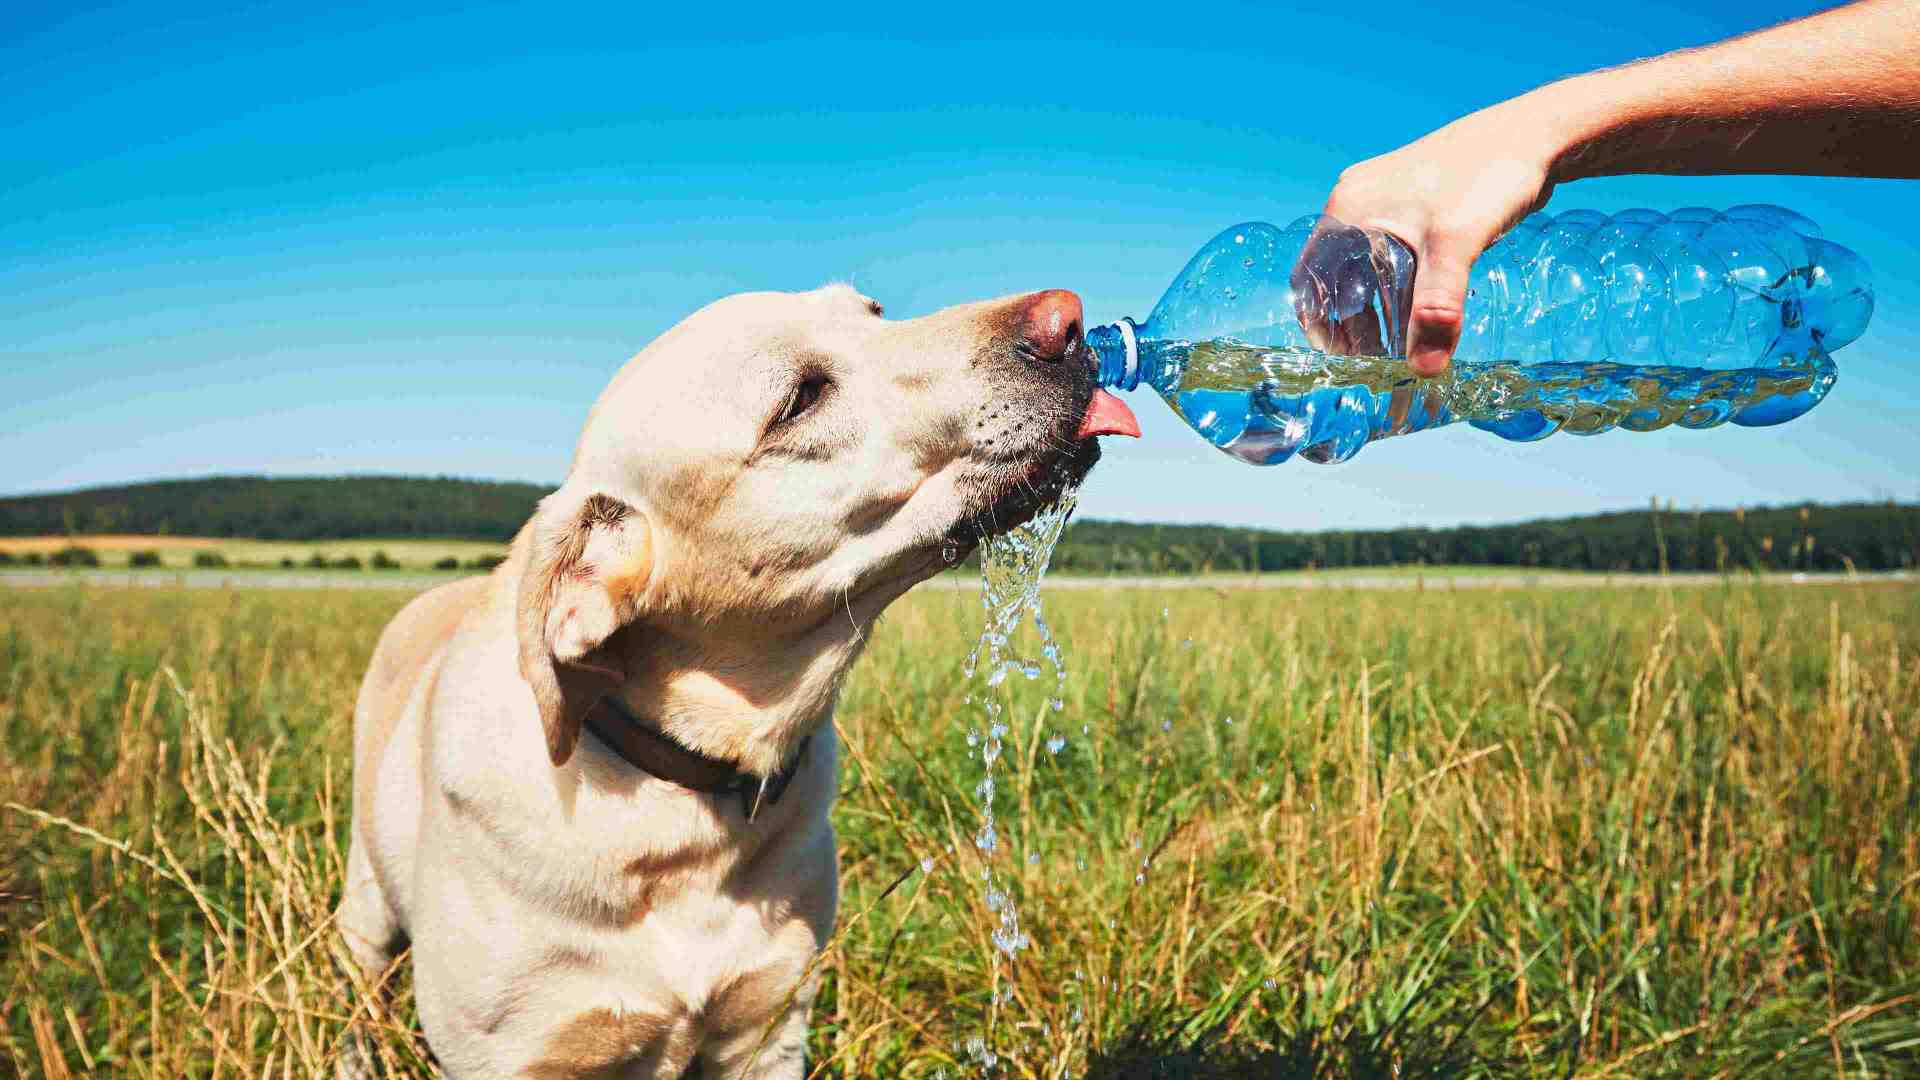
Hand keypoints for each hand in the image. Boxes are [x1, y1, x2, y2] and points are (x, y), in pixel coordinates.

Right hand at [1319, 107, 1558, 374]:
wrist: (1534, 134)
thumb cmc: (1488, 176)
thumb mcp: (1457, 246)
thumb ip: (1438, 307)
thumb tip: (1424, 371)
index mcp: (1349, 208)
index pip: (1310, 278)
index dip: (1321, 323)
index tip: (1345, 359)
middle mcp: (1357, 200)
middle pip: (1334, 275)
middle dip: (1351, 320)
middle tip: (1377, 357)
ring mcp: (1383, 198)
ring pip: (1363, 264)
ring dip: (1375, 303)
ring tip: (1400, 339)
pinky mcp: (1411, 200)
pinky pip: (1389, 251)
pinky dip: (1397, 283)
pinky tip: (1422, 304)